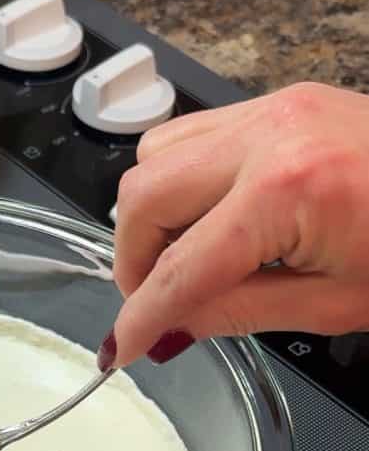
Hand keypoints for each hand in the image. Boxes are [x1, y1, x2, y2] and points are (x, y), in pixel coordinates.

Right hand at [105, 82, 368, 366]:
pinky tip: (208, 219)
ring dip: (152, 217)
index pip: (182, 268)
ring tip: (184, 259)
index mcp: (288, 192)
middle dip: (134, 261)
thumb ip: (234, 313)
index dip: (141, 316)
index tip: (120, 348)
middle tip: (156, 302)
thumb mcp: (329, 305)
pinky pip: (190, 136)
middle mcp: (270, 135)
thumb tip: (167, 328)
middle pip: (143, 196)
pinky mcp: (277, 102)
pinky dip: (180, 183)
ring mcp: (272, 108)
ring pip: (155, 156)